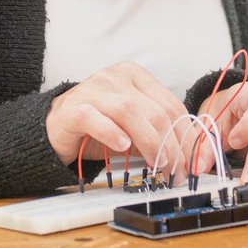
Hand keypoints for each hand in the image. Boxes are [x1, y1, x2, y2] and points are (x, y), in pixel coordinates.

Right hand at [45, 62, 183, 173]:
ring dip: (148, 141)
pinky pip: (95, 118)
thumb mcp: (134, 129)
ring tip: (156, 163)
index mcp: (135, 76)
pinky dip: (112, 133)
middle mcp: (115, 77)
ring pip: (129, 111)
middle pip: (155, 111)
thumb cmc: (98, 126)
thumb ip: (158, 135)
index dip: (186, 136)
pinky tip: (122, 146)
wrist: (55, 126)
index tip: (191, 162)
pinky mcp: (73, 108)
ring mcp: (93, 89)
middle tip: (177, 171)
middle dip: (171, 146)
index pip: (171, 104)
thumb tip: (188, 158)